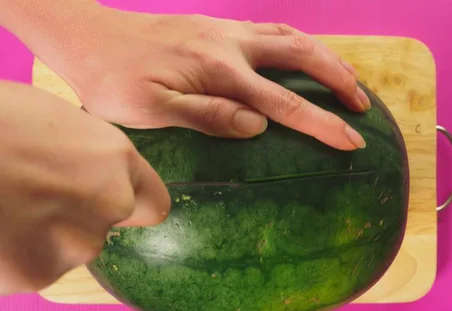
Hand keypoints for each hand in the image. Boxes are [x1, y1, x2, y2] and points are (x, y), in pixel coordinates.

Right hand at [0, 62, 169, 301]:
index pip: (153, 205)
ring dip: (35, 243)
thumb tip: (78, 178)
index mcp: (115, 159)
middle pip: (102, 230)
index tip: (108, 207)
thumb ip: (80, 159)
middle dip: (72, 223)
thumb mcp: (47, 121)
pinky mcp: (32, 274)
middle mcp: (107, 204)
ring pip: (62, 254)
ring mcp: (74, 244)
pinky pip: (25, 273)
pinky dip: (3, 261)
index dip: (129, 206)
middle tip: (23, 200)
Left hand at [20, 7, 368, 149]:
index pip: (283, 102)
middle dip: (339, 80)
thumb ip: (207, 116)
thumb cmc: (112, 80)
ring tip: (347, 79)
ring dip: (325, 57)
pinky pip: (270, 30)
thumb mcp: (150, 110)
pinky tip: (300, 55)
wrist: (89, 37)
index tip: (352, 142)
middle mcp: (229, 44)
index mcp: (217, 70)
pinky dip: (298, 43)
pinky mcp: (216, 27)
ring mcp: (224, 30)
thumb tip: (258, 125)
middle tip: (363, 105)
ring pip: (290, 36)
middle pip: (301, 55)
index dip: (321, 123)